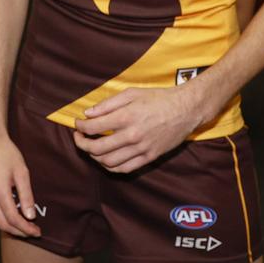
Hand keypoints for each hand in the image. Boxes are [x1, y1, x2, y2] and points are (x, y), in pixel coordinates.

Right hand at [0, 132, 40, 237]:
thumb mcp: (22, 172)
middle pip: (3, 224)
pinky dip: (3, 220)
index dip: (26, 228)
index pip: (13, 218)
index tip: (37, 231)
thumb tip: (31, 216)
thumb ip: (26, 196)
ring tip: (25, 228)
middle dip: (19, 232)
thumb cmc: (7, 154)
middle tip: (33, 232)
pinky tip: (13, 218)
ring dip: (10, 228)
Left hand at [73, 87, 199, 173]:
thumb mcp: (132, 93)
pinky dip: (110, 166)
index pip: (94, 127)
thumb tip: (88, 114)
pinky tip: (105, 159)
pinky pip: (124, 168)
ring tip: (90, 148)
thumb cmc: (158, 98)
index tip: (77, 123)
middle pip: (97, 148)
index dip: (80, 126)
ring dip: (94, 157)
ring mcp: (141, 149)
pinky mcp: (149, 157)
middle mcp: (132, 135)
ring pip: (108, 161)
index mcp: (126, 117)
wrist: (186, 109)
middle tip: (78, 137)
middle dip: (82, 143)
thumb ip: (108, 104)